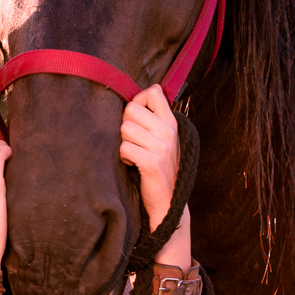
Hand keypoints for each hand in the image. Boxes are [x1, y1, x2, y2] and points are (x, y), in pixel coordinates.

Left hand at [119, 85, 179, 229]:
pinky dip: (124, 157)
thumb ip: (152, 118)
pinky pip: (124, 147)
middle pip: (131, 109)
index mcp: (171, 122)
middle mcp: (168, 131)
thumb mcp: (162, 139)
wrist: (168, 202)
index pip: (153, 92)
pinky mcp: (152, 163)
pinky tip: (133, 164)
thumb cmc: (159, 167)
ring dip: (124, 143)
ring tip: (135, 153)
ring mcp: (162, 147)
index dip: (138, 101)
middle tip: (134, 141)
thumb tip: (132, 100)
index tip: (137, 118)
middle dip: (126, 125)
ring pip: (125, 128)